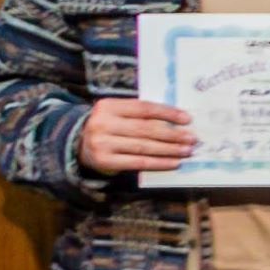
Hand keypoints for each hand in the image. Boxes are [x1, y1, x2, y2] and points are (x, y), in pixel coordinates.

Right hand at [78, 97, 202, 174]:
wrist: (77, 144)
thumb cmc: (108, 126)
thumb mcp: (118, 113)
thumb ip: (140, 114)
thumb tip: (178, 119)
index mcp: (108, 106)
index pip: (143, 108)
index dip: (167, 113)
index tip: (188, 119)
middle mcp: (103, 123)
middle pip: (145, 129)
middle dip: (173, 134)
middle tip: (193, 138)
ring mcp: (102, 143)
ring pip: (144, 146)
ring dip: (170, 150)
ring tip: (187, 151)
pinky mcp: (104, 161)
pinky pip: (138, 162)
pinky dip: (159, 163)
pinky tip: (174, 163)